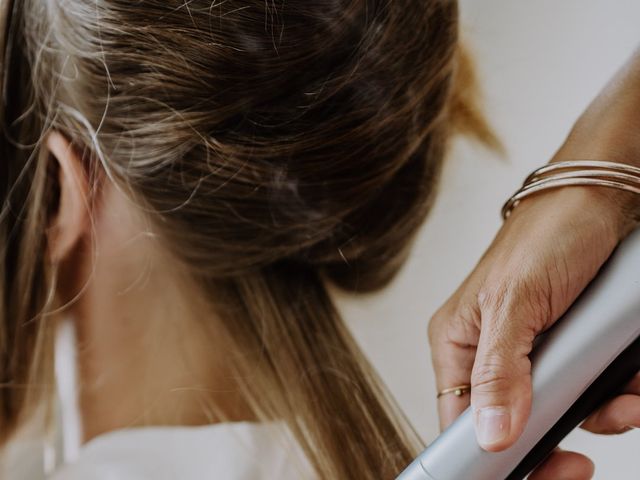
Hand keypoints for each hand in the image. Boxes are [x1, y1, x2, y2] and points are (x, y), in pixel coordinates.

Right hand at [428, 48, 639, 478]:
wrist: (603, 196)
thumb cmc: (549, 231)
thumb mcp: (517, 301)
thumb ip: (500, 370)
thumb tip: (490, 435)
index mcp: (458, 343)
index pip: (458, 422)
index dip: (490, 458)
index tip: (536, 472)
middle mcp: (489, 353)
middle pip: (510, 426)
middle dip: (554, 440)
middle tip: (578, 460)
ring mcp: (531, 352)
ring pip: (558, 412)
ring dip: (597, 413)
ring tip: (622, 396)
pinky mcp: (567, 348)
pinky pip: (588, 391)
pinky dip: (615, 394)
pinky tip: (628, 382)